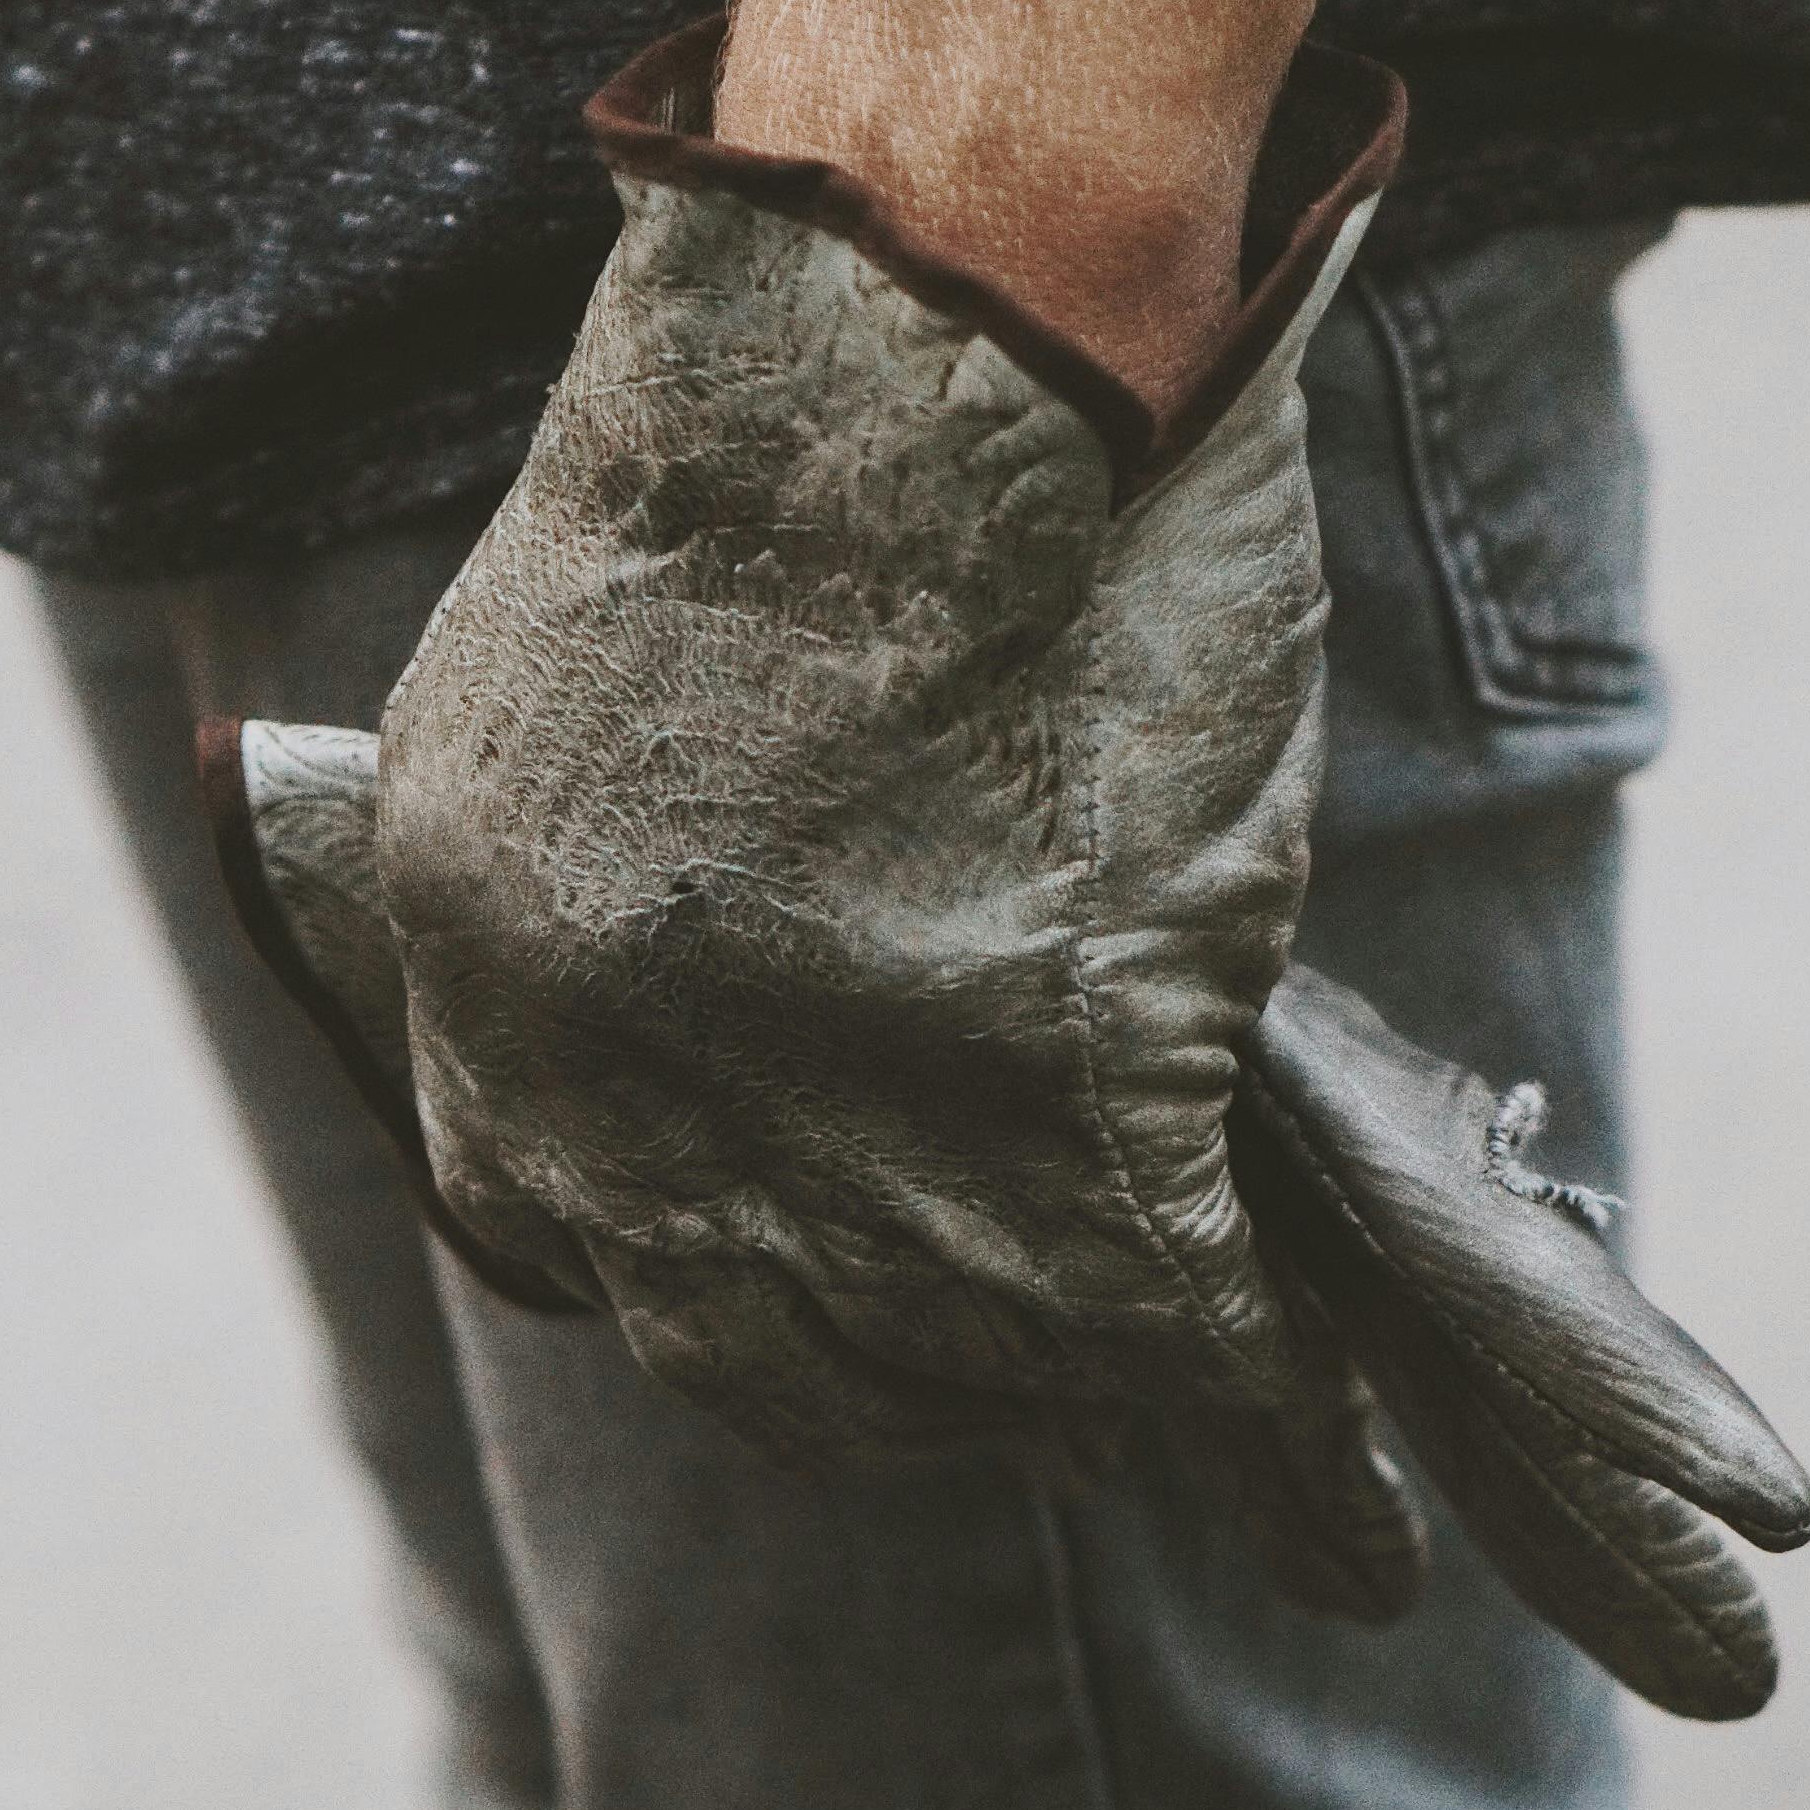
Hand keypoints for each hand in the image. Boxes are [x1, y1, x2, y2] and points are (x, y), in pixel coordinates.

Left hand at [364, 23, 1400, 1464]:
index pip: (565, 1230)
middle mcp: (617, 1129)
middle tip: (1015, 1380)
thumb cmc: (768, 444)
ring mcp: (833, 1167)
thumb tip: (731, 934)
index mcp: (480, 991)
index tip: (804, 1260)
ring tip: (1177, 1393)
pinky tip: (1330, 1448)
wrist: (902, 361)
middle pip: (761, 1358)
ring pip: (968, 1369)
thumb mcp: (576, 671)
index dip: (704, 1252)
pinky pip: (1182, 1334)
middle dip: (893, 1377)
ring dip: (1077, 1391)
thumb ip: (622, 854)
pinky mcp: (1056, 1151)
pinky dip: (1269, 1395)